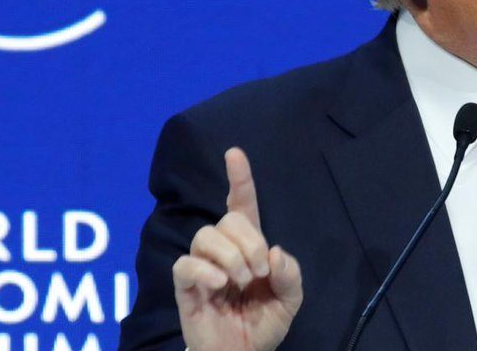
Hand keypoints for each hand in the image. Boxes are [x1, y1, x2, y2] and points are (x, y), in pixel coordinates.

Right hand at [173, 147, 303, 350]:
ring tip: (241, 280)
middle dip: (250, 241)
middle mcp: (223, 251)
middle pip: (227, 221)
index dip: (239, 179)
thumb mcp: (290, 299)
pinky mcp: (186, 288)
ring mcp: (202, 268)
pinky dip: (205, 270)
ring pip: (205, 235)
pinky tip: (220, 284)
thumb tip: (275, 252)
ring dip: (230, 255)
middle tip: (260, 270)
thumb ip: (290, 274)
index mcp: (249, 247)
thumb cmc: (262, 324)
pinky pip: (186, 265)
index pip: (241, 205)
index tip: (234, 153)